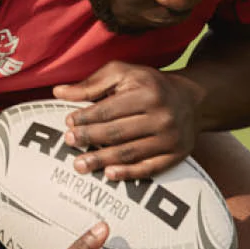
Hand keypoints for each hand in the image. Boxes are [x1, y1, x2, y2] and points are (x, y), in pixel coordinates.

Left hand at [53, 62, 202, 179]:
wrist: (191, 99)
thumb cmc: (149, 85)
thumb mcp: (123, 74)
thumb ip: (91, 84)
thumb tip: (58, 92)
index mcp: (148, 93)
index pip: (110, 109)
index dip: (87, 117)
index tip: (68, 122)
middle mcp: (162, 116)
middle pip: (118, 132)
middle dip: (89, 138)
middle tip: (69, 143)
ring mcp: (171, 138)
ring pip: (130, 152)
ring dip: (102, 160)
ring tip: (79, 165)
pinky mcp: (176, 155)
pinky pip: (149, 168)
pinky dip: (128, 173)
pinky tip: (108, 174)